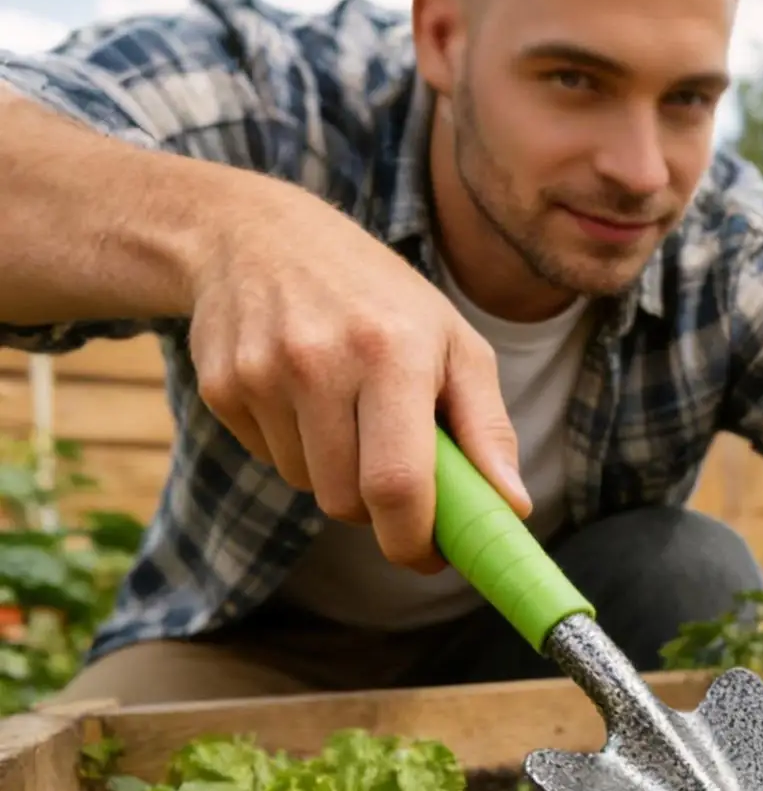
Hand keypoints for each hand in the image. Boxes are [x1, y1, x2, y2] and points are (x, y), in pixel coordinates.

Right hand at [189, 179, 528, 571]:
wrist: (258, 234)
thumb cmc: (380, 298)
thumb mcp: (454, 343)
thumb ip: (488, 429)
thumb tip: (513, 507)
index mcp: (391, 353)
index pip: (396, 484)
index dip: (413, 540)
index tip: (431, 556)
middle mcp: (320, 362)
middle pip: (347, 501)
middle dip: (378, 510)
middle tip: (398, 475)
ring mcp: (261, 373)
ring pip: (308, 486)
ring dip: (336, 475)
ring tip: (348, 412)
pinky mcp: (220, 386)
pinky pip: (269, 459)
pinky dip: (296, 448)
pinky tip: (302, 394)